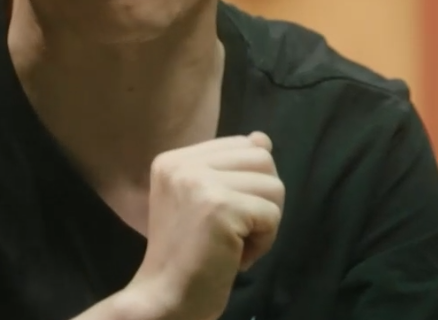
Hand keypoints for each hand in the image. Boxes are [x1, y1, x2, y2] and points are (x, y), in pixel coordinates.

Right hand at [127, 132, 283, 319]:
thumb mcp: (203, 200)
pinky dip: (265, 242)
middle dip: (262, 198)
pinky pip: (272, 215)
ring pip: (273, 185)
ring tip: (236, 243)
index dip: (247, 182)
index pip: (240, 144)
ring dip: (265, 222)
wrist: (163, 299)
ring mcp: (201, 182)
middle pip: (262, 158)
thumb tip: (262, 138)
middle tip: (237, 229)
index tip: (224, 214)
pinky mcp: (221, 207)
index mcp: (174, 159)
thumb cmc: (185, 255)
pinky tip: (237, 256)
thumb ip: (230, 167)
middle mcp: (184, 163)